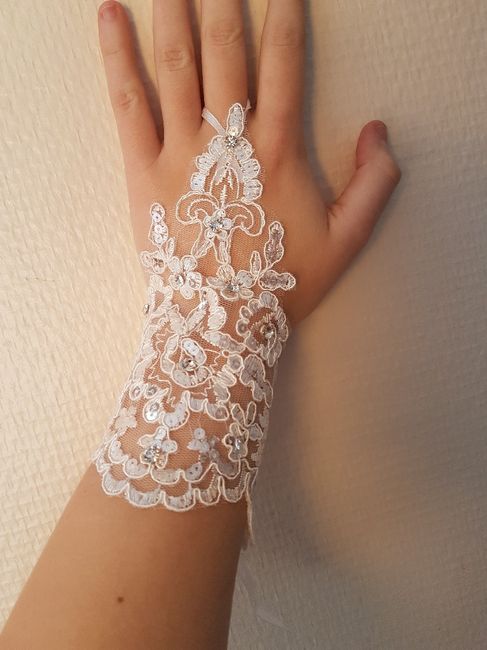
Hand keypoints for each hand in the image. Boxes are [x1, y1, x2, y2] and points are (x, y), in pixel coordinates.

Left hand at [98, 0, 400, 326]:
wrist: (220, 323)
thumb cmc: (281, 283)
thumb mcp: (345, 241)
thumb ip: (374, 185)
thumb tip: (378, 131)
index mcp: (277, 151)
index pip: (284, 63)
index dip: (285, 16)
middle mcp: (227, 140)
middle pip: (226, 51)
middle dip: (225, 1)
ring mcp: (181, 152)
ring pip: (175, 65)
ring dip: (174, 10)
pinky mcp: (143, 170)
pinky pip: (127, 105)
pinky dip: (116, 58)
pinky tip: (109, 15)